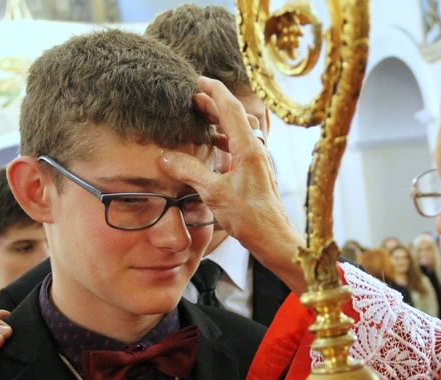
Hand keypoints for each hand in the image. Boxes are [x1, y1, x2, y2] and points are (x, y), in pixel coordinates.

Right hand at [160, 77, 307, 295]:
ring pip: (239, 132)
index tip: (198, 79)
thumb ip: (190, 172)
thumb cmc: (249, 217)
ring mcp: (258, 162)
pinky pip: (240, 148)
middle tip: (193, 98)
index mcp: (248, 148)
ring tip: (199, 119)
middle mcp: (256, 150)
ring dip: (220, 122)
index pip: (231, 108)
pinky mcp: (257, 174)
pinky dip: (225, 140)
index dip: (214, 91)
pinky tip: (212, 148)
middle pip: (235, 117)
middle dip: (214, 104)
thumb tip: (166, 158)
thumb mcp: (214, 193)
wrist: (274, 239)